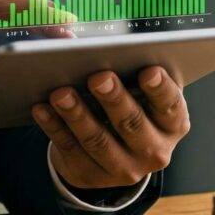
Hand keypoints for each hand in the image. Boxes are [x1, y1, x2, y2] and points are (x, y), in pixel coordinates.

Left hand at [31, 67, 189, 191]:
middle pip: (132, 124)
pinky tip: (42, 108)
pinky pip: (70, 149)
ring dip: (77, 115)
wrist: (115, 150)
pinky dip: (54, 127)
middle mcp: (154, 150)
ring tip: (61, 93)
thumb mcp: (138, 87)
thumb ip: (125, 64)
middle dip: (114, 99)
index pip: (171, 106)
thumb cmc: (129, 103)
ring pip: (98, 141)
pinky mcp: (91, 175)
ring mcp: (124, 168)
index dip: (160, 89)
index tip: (149, 70)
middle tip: (98, 77)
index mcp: (173, 124)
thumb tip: (82, 39)